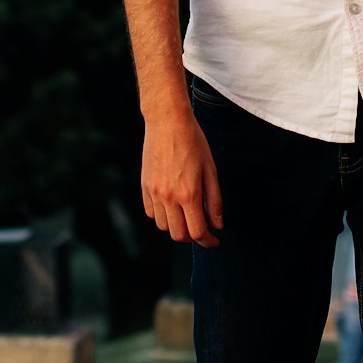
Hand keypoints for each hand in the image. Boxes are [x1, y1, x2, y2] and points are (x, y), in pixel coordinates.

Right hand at [141, 108, 223, 247]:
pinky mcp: (144, 187)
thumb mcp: (210, 169)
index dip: (208, 240)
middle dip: (193, 236)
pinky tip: (172, 204)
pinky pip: (151, 213)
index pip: (197, 232)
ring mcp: (153, 193)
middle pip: (179, 235)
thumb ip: (214, 200)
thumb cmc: (193, 142)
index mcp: (188, 194)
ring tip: (188, 213)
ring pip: (164, 227)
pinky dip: (163, 216)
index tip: (215, 240)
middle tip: (203, 227)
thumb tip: (218, 225)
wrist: (167, 121)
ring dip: (177, 226)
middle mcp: (168, 198)